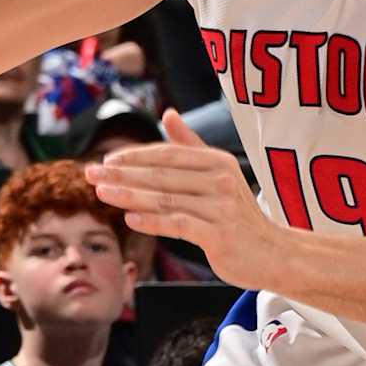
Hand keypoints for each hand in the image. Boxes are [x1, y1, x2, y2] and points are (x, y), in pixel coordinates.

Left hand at [84, 109, 284, 288]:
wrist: (276, 253)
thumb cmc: (239, 215)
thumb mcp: (220, 175)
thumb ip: (191, 145)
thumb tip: (169, 112)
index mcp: (218, 161)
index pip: (168, 154)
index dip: (134, 156)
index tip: (106, 160)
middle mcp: (221, 179)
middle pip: (161, 175)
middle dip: (122, 173)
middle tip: (90, 173)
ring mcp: (220, 207)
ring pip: (165, 198)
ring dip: (129, 195)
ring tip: (101, 193)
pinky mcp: (219, 234)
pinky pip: (178, 224)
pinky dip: (152, 221)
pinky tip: (129, 219)